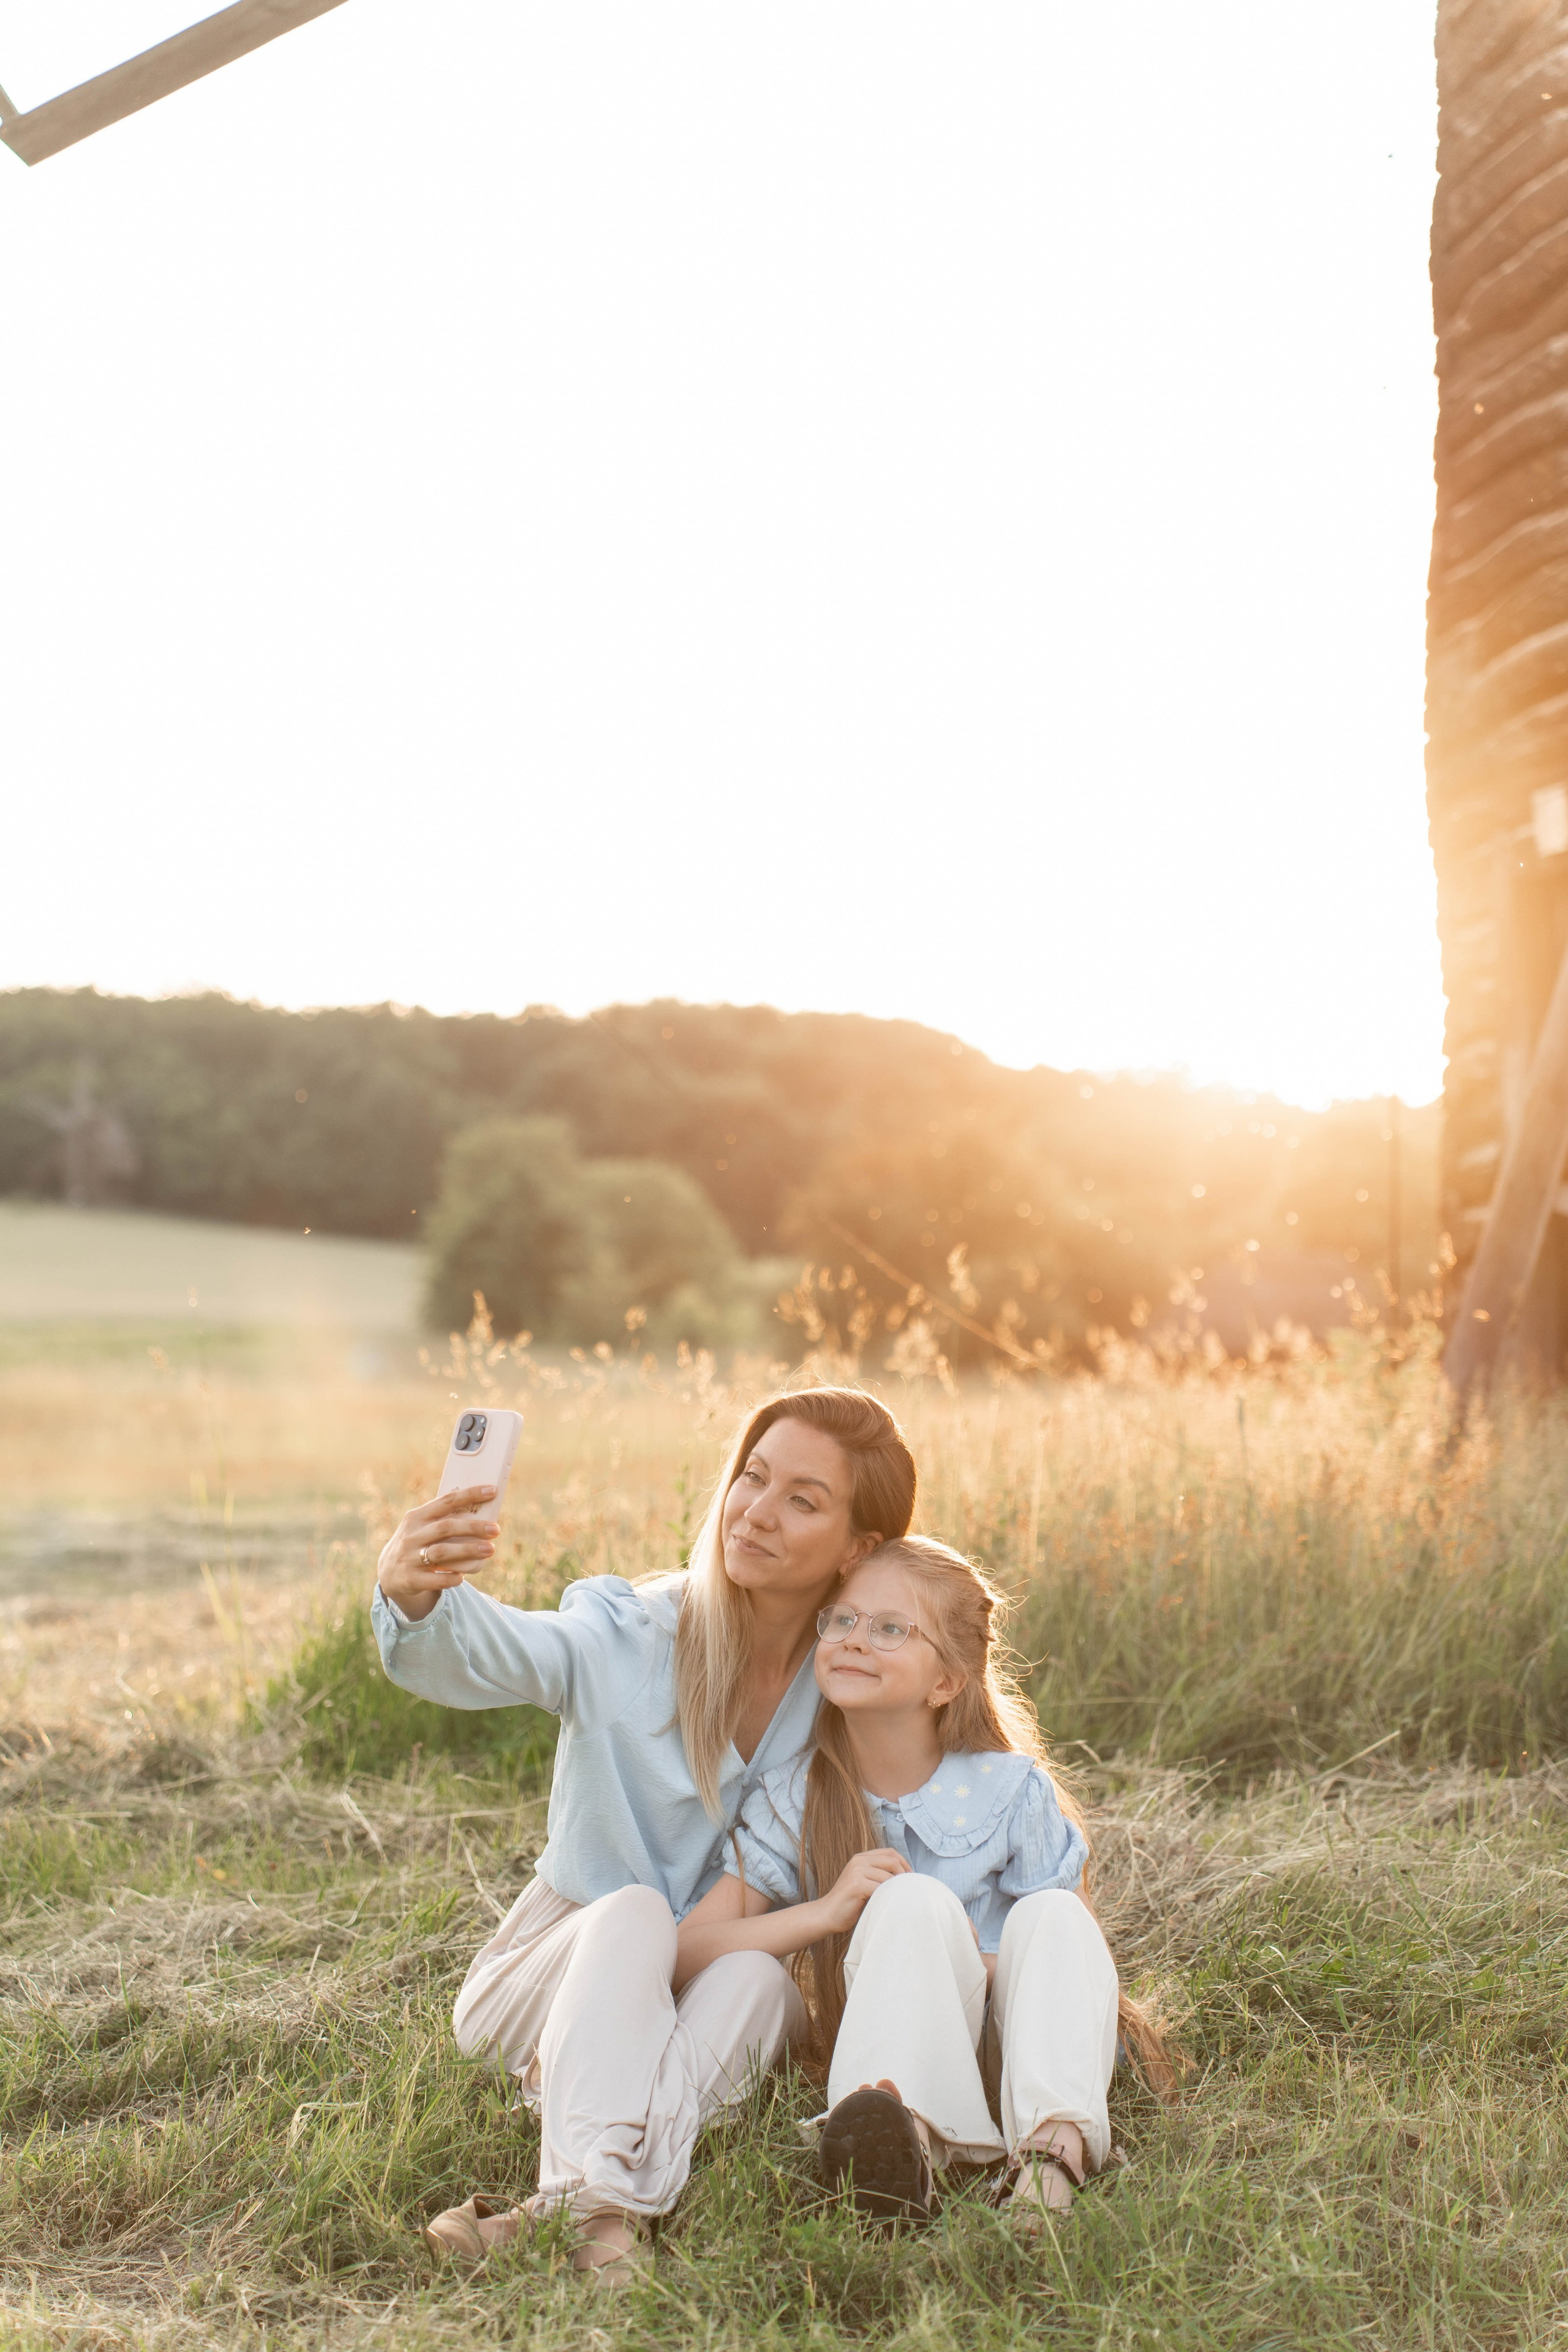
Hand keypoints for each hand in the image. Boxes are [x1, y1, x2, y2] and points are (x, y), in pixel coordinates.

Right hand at [377, 1485, 498, 1619]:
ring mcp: (409, 1557)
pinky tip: (462, 1577)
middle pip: (446, 1527)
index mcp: (417, 1517)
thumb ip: (443, 1517)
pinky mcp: (411, 1579)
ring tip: (490, 1549)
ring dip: (468, 1550)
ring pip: (442, 1552)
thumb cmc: (416, 1543)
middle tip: (496, 1529)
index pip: (446, 1501)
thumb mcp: (421, 1526)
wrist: (389, 1573)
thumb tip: (479, 1503)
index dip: (470, 1495)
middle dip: (473, 1527)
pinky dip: (450, 1577)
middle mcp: (412, 1535)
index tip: (492, 1491)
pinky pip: (435, 1579)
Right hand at [815, 1847, 909, 1934]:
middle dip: (904, 1875)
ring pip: (888, 1876)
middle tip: (909, 1889)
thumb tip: (905, 1877)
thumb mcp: (865, 1882)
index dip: (904, 1863)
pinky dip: (887, 1896)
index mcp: (861, 1857)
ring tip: (899, 1899)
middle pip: (892, 1861)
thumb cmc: (849, 1903)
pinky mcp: (856, 1885)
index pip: (890, 1852)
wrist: (827, 1914)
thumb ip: (879, 1875)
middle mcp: (858, 1861)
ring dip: (896, 1889)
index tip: (911, 1877)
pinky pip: (880, 1888)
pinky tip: (888, 1904)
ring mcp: (857, 1871)